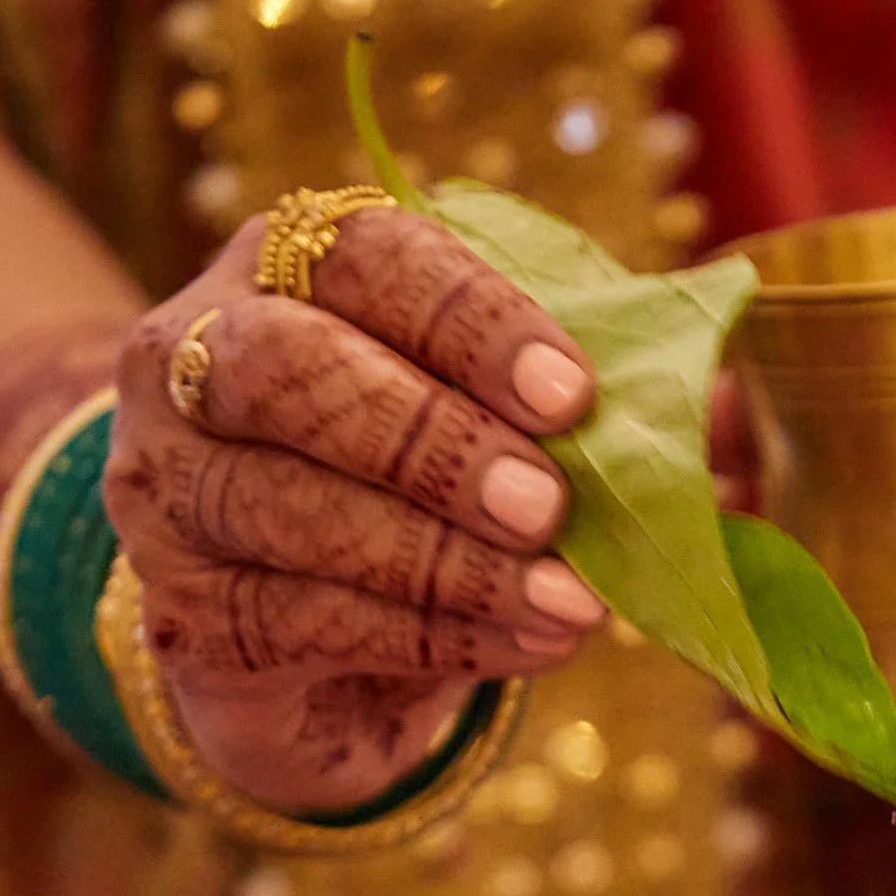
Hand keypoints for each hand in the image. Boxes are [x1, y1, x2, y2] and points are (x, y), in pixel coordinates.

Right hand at [105, 203, 605, 815]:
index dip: (468, 319)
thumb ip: (605, 406)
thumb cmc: (424, 491)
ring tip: (567, 602)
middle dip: (434, 439)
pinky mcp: (182, 615)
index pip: (363, 253)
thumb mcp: (508, 425)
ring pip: (288, 508)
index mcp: (288, 267)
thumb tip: (726, 420)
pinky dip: (428, 633)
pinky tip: (521, 642)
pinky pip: (300, 618)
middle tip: (547, 506)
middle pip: (289, 369)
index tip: (570, 394)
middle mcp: (195, 361)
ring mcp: (169, 490)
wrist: (304, 635)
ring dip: (443, 560)